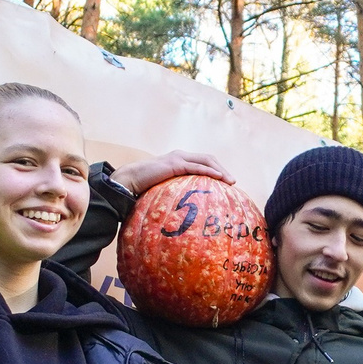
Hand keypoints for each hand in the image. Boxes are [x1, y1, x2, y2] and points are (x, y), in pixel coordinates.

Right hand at [111, 151, 232, 193]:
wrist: (130, 179)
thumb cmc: (144, 187)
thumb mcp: (164, 188)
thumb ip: (175, 191)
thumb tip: (182, 207)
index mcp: (179, 160)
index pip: (203, 161)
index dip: (216, 169)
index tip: (225, 182)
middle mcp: (181, 156)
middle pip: (208, 158)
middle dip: (222, 169)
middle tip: (232, 182)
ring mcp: (178, 158)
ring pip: (206, 160)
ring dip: (220, 170)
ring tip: (230, 181)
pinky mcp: (175, 163)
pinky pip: (196, 166)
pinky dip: (209, 171)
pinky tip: (218, 177)